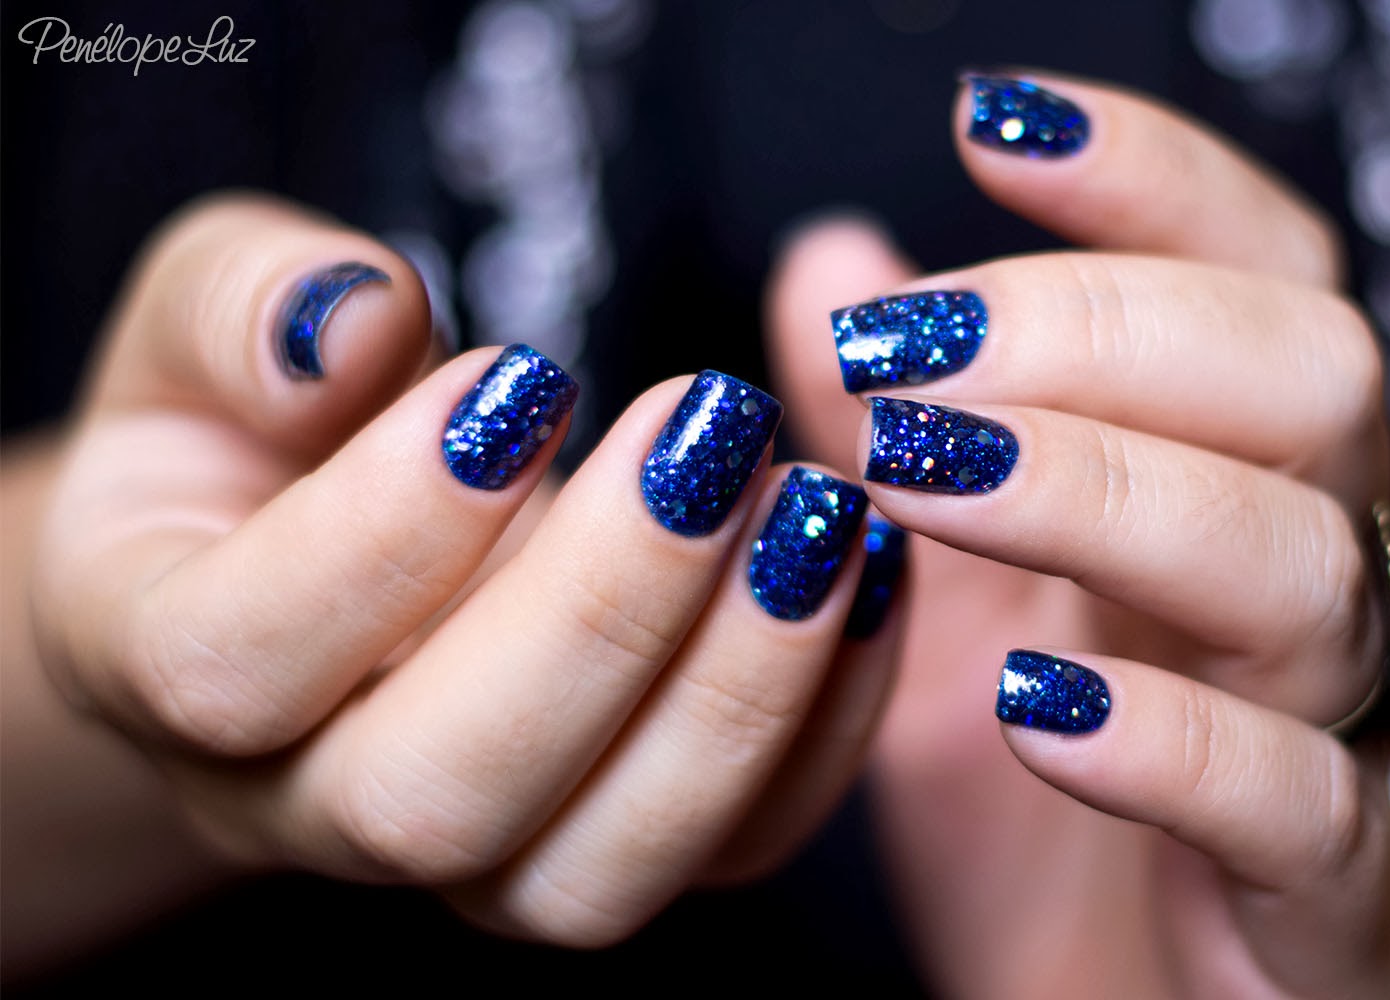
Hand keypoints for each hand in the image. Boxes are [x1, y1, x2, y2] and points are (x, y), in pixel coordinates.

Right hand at [13, 194, 901, 962]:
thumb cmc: (258, 417)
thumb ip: (249, 307)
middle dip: (597, 615)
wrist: (321, 535)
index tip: (522, 384)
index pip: (236, 665)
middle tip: (707, 436)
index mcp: (159, 664)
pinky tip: (867, 569)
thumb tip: (356, 325)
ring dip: (732, 692)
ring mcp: (471, 853)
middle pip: (434, 799)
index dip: (382, 535)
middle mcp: (304, 802)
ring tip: (816, 512)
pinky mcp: (614, 838)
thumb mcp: (209, 318)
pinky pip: (730, 845)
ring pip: (594, 868)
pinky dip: (823, 720)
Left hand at [767, 75, 1389, 996]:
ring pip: (1297, 559)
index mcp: (1214, 482)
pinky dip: (1168, 739)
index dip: (1145, 178)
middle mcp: (1296, 575)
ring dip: (1100, 488)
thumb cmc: (1044, 805)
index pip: (1245, 274)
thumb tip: (834, 262)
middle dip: (1101, 328)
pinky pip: (1291, 800)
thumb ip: (894, 434)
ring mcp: (1328, 732)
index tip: (991, 124)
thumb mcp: (933, 603)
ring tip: (917, 474)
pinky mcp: (1317, 894)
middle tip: (909, 353)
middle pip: (1300, 372)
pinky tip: (1038, 701)